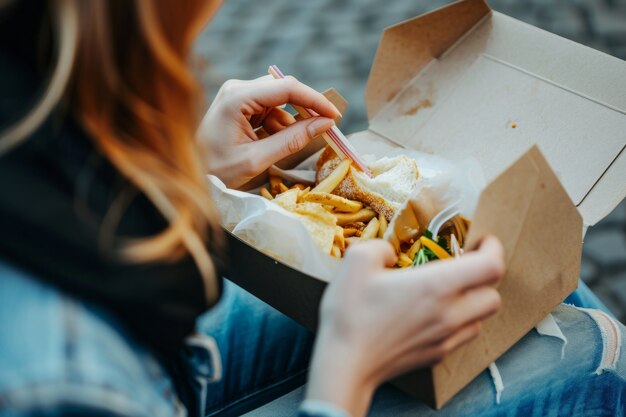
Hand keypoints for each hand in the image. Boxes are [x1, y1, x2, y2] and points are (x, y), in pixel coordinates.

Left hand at [199, 76, 339, 188]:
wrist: (188, 174)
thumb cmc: (216, 171)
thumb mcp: (257, 159)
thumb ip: (292, 140)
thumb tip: (325, 124)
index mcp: (237, 97)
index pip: (286, 88)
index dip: (315, 100)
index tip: (335, 116)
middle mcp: (237, 89)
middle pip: (284, 90)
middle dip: (305, 110)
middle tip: (325, 130)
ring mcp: (237, 95)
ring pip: (279, 101)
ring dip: (290, 122)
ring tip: (287, 146)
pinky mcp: (238, 105)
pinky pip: (269, 110)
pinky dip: (278, 126)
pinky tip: (274, 144)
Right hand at [306, 236, 504, 415]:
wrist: (345, 364)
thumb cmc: (350, 312)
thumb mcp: (356, 261)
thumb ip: (379, 247)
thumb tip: (390, 252)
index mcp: (436, 286)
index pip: (491, 267)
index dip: (493, 248)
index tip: (481, 240)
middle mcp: (449, 313)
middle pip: (493, 296)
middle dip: (485, 278)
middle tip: (464, 265)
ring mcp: (445, 338)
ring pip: (480, 319)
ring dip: (473, 302)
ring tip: (450, 291)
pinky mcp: (436, 356)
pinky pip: (461, 336)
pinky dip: (458, 322)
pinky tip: (433, 315)